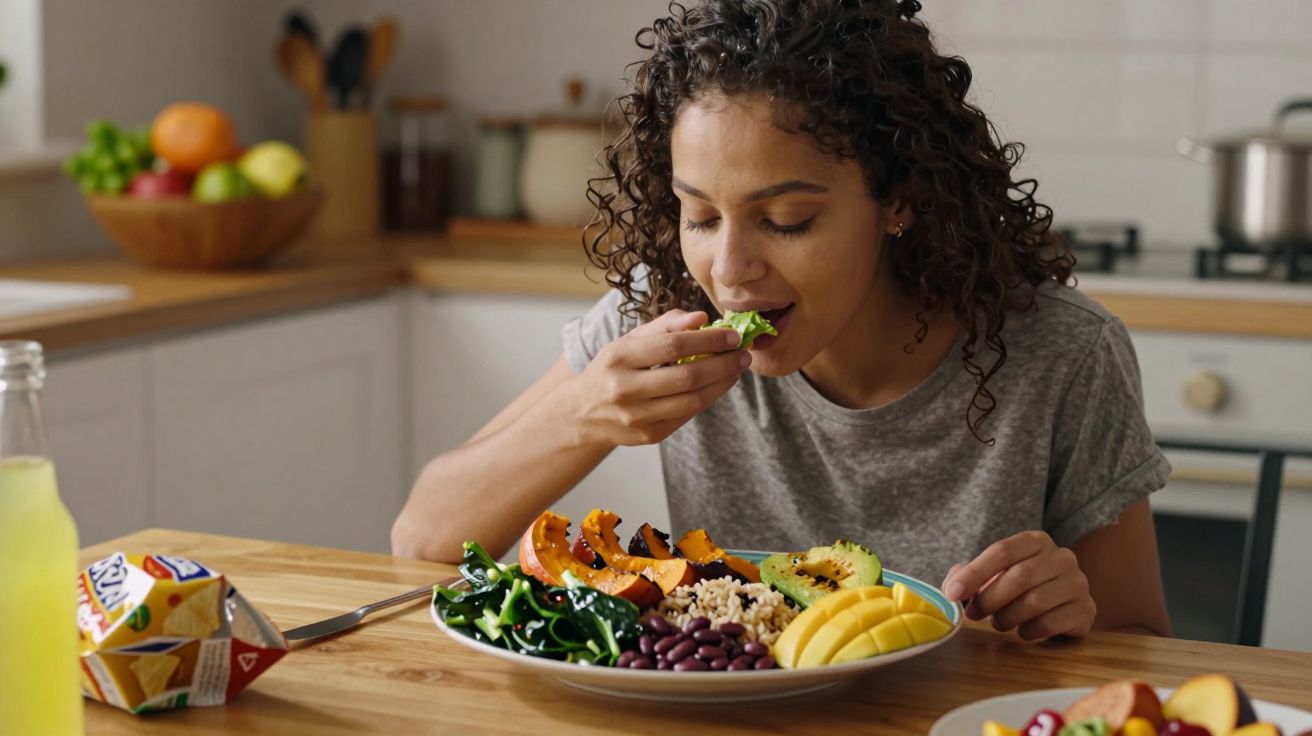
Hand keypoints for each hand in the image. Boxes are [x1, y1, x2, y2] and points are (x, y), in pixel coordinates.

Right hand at [568, 309, 748, 446]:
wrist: (583, 413)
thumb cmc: (613, 368)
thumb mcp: (630, 340)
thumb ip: (666, 325)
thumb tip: (701, 318)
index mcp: (618, 357)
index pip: (672, 346)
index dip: (708, 340)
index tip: (732, 335)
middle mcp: (624, 389)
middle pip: (687, 376)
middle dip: (723, 363)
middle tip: (743, 353)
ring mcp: (636, 417)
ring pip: (692, 400)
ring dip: (722, 383)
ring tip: (736, 369)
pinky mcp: (648, 436)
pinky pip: (687, 416)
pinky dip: (708, 398)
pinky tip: (718, 385)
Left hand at [941, 530, 1095, 640]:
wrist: (1064, 605)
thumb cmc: (1022, 587)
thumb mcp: (995, 573)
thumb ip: (970, 575)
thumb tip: (952, 587)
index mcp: (1036, 541)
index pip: (1002, 551)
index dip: (974, 573)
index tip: (952, 594)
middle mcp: (1062, 557)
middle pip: (1019, 576)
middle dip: (989, 599)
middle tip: (973, 615)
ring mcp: (1078, 583)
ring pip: (1034, 601)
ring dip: (1007, 617)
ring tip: (998, 622)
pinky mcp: (1085, 610)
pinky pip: (1049, 623)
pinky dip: (1028, 631)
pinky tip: (1023, 630)